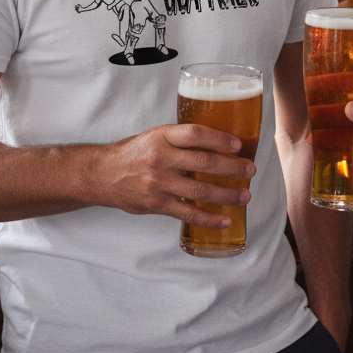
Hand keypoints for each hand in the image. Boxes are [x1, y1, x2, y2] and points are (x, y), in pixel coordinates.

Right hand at [97, 124, 255, 228]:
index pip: (195, 133)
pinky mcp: (156, 203)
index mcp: (161, 136)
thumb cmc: (133, 153)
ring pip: (200, 189)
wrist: (102, 174)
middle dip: (232, 167)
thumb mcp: (155, 136)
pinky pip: (188, 212)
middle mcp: (160, 158)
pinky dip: (209, 218)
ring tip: (245, 195)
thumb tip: (217, 144)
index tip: (238, 145)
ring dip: (227, 194)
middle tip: (250, 170)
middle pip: (203, 161)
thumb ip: (180, 140)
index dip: (220, 139)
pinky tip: (225, 219)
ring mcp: (158, 182)